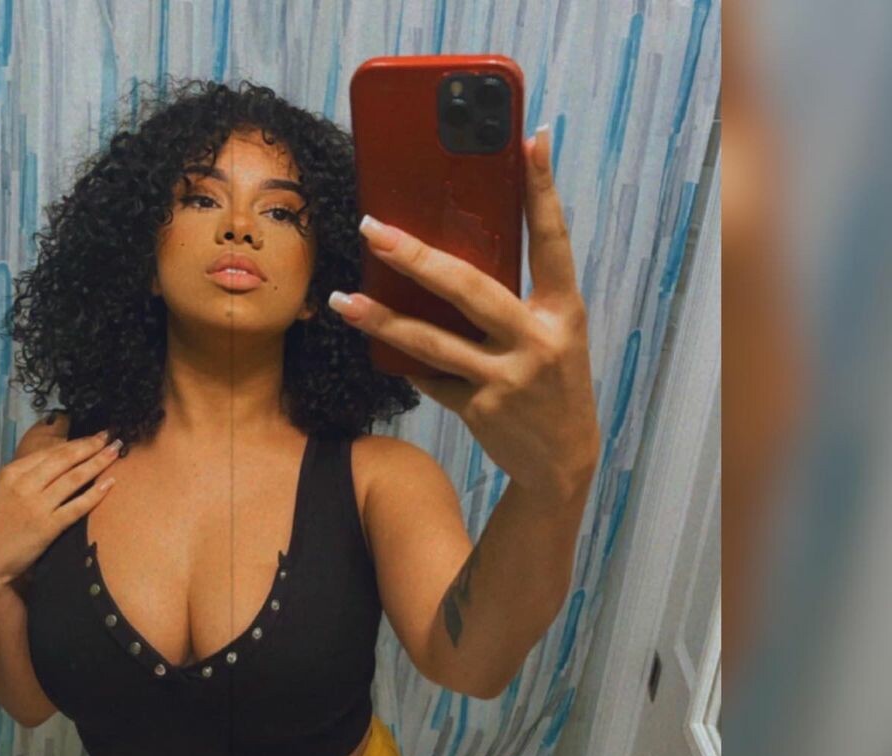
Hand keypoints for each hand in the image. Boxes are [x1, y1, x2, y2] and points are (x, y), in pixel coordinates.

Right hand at [0, 428, 120, 591]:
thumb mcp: (3, 490)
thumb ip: (27, 475)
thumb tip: (58, 461)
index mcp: (13, 472)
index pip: (51, 452)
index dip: (77, 442)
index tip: (95, 436)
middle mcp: (25, 484)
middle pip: (65, 459)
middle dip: (91, 445)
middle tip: (112, 436)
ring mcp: (37, 505)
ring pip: (74, 478)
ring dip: (98, 462)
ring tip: (116, 452)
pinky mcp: (48, 526)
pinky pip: (77, 506)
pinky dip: (96, 493)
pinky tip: (110, 483)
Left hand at [328, 125, 599, 507]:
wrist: (563, 461)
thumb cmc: (553, 385)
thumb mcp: (555, 336)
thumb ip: (520, 302)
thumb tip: (456, 258)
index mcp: (564, 312)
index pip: (553, 241)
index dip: (543, 191)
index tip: (532, 141)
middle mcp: (537, 341)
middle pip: (469, 288)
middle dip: (416, 258)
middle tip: (372, 231)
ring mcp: (507, 378)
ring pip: (433, 342)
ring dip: (382, 320)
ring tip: (342, 300)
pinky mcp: (480, 409)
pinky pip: (431, 376)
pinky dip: (405, 361)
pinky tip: (377, 345)